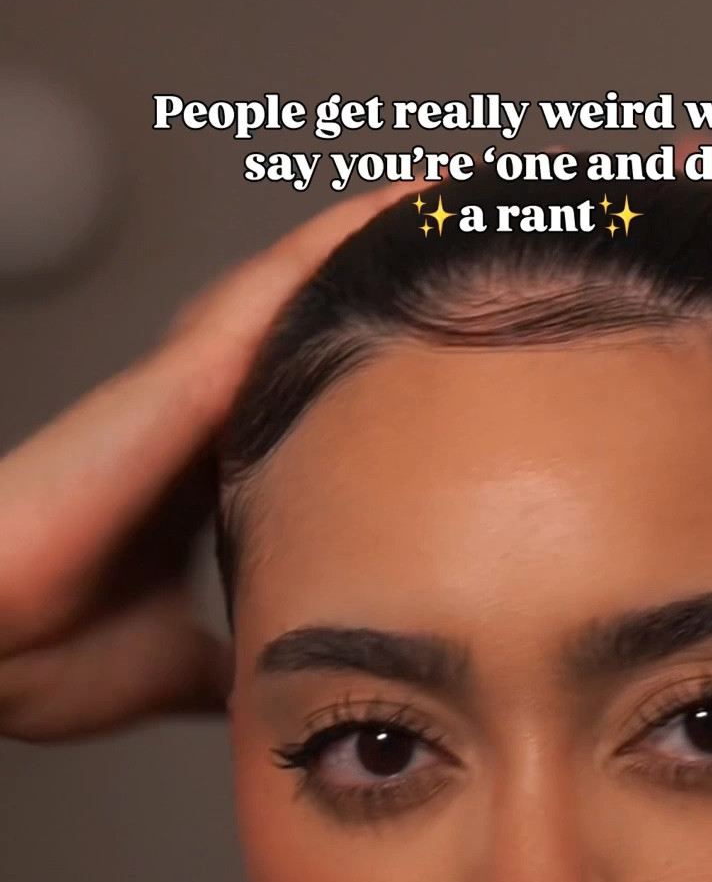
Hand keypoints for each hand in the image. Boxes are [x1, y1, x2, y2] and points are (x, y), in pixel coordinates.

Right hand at [0, 179, 414, 741]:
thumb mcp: (184, 665)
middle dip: (400, 290)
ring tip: (469, 199)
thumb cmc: (44, 649)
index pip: (320, 409)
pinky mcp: (183, 376)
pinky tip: (411, 200)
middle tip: (497, 248)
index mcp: (209, 477)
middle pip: (321, 332)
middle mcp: (204, 417)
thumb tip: (287, 682)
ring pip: (308, 288)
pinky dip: (346, 239)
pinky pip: (280, 284)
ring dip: (385, 241)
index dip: (389, 375)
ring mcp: (192, 387)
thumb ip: (237, 657)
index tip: (466, 358)